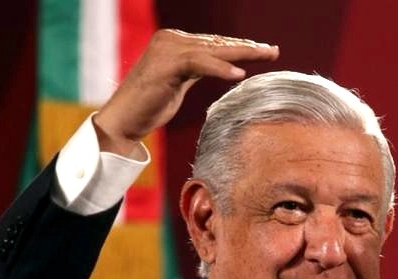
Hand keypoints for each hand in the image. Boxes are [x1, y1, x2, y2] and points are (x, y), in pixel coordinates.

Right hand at [93, 29, 278, 156]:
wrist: (123, 119)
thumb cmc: (150, 105)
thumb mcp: (179, 83)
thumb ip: (196, 70)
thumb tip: (222, 68)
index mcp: (174, 42)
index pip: (214, 43)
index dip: (240, 47)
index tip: (264, 51)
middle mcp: (171, 40)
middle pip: (217, 43)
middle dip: (247, 47)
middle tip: (273, 51)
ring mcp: (167, 50)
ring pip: (212, 49)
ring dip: (241, 53)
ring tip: (265, 55)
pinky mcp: (166, 65)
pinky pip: (199, 63)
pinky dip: (220, 68)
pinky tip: (238, 75)